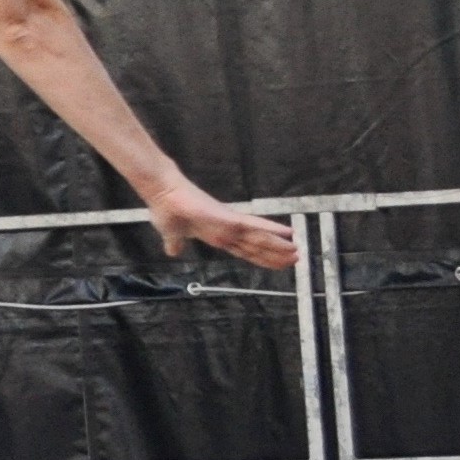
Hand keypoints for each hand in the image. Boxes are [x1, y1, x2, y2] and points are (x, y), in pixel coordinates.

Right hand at [151, 182, 296, 271]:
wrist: (162, 195)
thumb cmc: (167, 210)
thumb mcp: (171, 234)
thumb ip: (176, 243)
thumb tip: (172, 252)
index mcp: (217, 236)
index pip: (245, 251)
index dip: (261, 259)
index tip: (277, 264)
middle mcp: (228, 232)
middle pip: (257, 247)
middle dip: (276, 255)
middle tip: (296, 259)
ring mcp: (230, 225)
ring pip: (260, 239)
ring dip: (279, 246)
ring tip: (297, 252)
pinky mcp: (229, 218)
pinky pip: (255, 226)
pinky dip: (272, 229)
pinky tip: (288, 232)